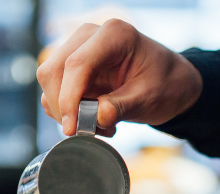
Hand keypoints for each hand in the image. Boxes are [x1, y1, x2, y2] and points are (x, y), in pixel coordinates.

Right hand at [36, 20, 202, 136]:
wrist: (170, 83)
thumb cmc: (165, 85)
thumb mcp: (149, 99)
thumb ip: (122, 107)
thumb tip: (97, 117)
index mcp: (115, 35)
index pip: (77, 64)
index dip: (69, 99)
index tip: (72, 128)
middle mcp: (90, 36)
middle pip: (54, 71)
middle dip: (63, 107)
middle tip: (88, 131)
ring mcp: (78, 48)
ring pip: (49, 81)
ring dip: (66, 110)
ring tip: (99, 124)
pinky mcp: (72, 65)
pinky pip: (55, 89)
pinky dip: (68, 109)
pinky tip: (93, 117)